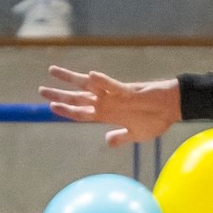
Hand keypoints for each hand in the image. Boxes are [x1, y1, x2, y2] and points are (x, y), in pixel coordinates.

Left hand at [39, 67, 180, 145]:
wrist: (171, 109)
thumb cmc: (155, 120)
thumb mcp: (136, 134)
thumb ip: (120, 136)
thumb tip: (107, 141)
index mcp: (107, 114)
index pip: (81, 113)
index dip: (66, 110)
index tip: (51, 108)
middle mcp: (107, 103)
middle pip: (78, 98)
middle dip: (59, 94)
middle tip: (41, 90)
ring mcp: (115, 96)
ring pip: (88, 86)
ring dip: (70, 79)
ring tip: (52, 71)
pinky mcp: (128, 91)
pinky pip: (113, 86)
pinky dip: (102, 82)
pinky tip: (91, 76)